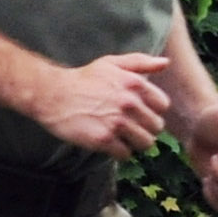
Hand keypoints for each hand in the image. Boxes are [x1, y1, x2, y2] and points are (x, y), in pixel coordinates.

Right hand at [34, 52, 179, 160]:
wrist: (52, 94)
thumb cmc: (83, 78)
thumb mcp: (111, 63)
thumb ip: (140, 62)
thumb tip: (165, 63)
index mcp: (135, 84)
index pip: (162, 106)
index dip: (152, 110)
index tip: (139, 112)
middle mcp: (129, 103)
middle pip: (156, 127)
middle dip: (145, 128)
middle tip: (130, 128)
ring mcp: (117, 123)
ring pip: (145, 143)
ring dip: (135, 143)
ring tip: (122, 138)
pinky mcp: (103, 140)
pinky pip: (126, 154)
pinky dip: (120, 152)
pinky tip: (110, 144)